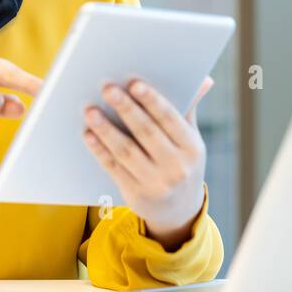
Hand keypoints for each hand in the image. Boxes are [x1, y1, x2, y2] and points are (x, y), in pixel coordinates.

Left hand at [82, 75, 213, 249]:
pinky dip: (100, 151)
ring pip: (127, 151)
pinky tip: (88, 135)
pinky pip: (115, 169)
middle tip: (107, 89)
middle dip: (126, 108)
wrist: (179, 212)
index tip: (134, 83)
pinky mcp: (137, 195)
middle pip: (146, 132)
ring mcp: (156, 184)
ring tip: (90, 111)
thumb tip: (203, 79)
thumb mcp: (190, 141)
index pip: (170, 118)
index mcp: (192, 147)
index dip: (151, 100)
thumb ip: (188, 110)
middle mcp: (177, 167)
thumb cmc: (181, 163)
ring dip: (106, 129)